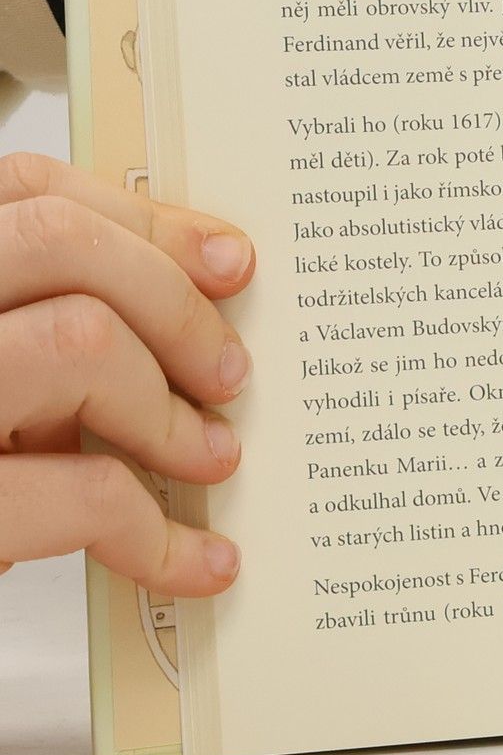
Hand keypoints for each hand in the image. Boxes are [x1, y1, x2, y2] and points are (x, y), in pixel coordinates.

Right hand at [0, 154, 251, 595]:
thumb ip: (33, 334)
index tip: (226, 262)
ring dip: (164, 409)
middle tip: (226, 373)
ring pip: (79, 340)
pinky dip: (158, 531)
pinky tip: (194, 561)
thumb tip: (190, 299)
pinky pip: (83, 492)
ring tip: (205, 457)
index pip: (23, 193)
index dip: (141, 221)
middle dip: (172, 303)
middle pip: (58, 242)